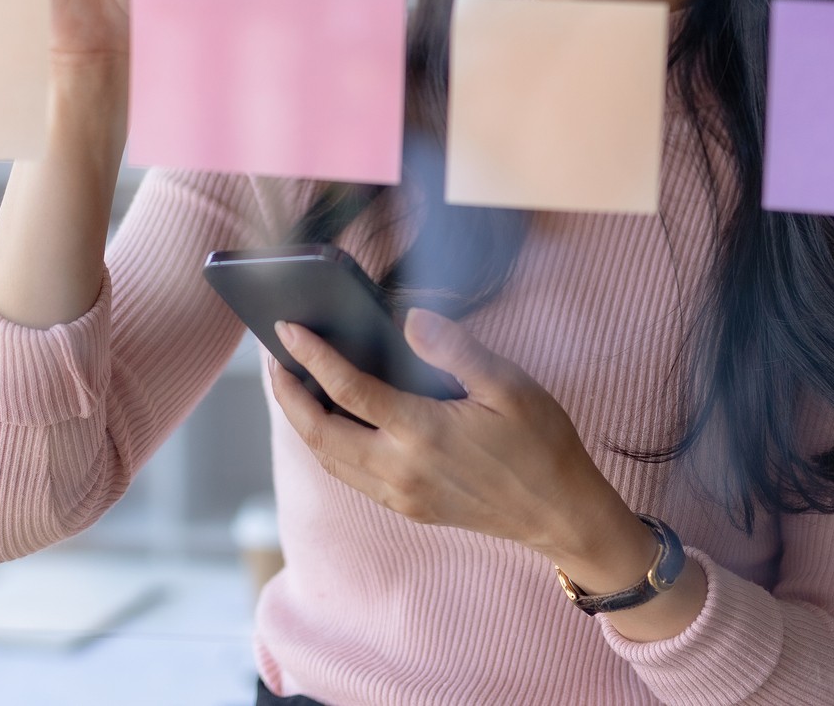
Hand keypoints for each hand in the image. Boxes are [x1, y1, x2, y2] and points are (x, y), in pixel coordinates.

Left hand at [267, 309, 655, 591]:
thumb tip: (410, 319)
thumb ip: (457, 349)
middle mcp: (402, 470)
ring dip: (302, 422)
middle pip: (320, 432)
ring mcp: (402, 495)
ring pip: (329, 458)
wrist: (562, 514)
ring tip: (291, 385)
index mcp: (423, 434)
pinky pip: (351, 476)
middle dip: (286, 395)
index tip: (287, 328)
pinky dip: (329, 445)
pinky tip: (332, 419)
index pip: (348, 390)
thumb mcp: (510, 385)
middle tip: (271, 360)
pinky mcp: (409, 508)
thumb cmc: (541, 443)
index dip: (311, 356)